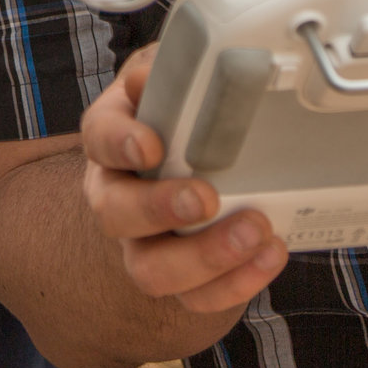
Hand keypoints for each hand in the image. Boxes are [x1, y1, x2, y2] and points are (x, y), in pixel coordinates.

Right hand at [80, 43, 289, 313]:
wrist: (200, 160)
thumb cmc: (184, 111)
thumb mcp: (175, 76)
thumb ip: (167, 68)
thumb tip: (150, 73)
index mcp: (111, 138)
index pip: (98, 138)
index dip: (119, 144)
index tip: (150, 143)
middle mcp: (117, 196)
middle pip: (115, 214)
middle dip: (160, 209)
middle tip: (208, 198)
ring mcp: (145, 243)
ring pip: (151, 270)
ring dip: (204, 257)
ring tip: (255, 232)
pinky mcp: (182, 279)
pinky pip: (197, 298)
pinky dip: (236, 285)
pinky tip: (270, 255)